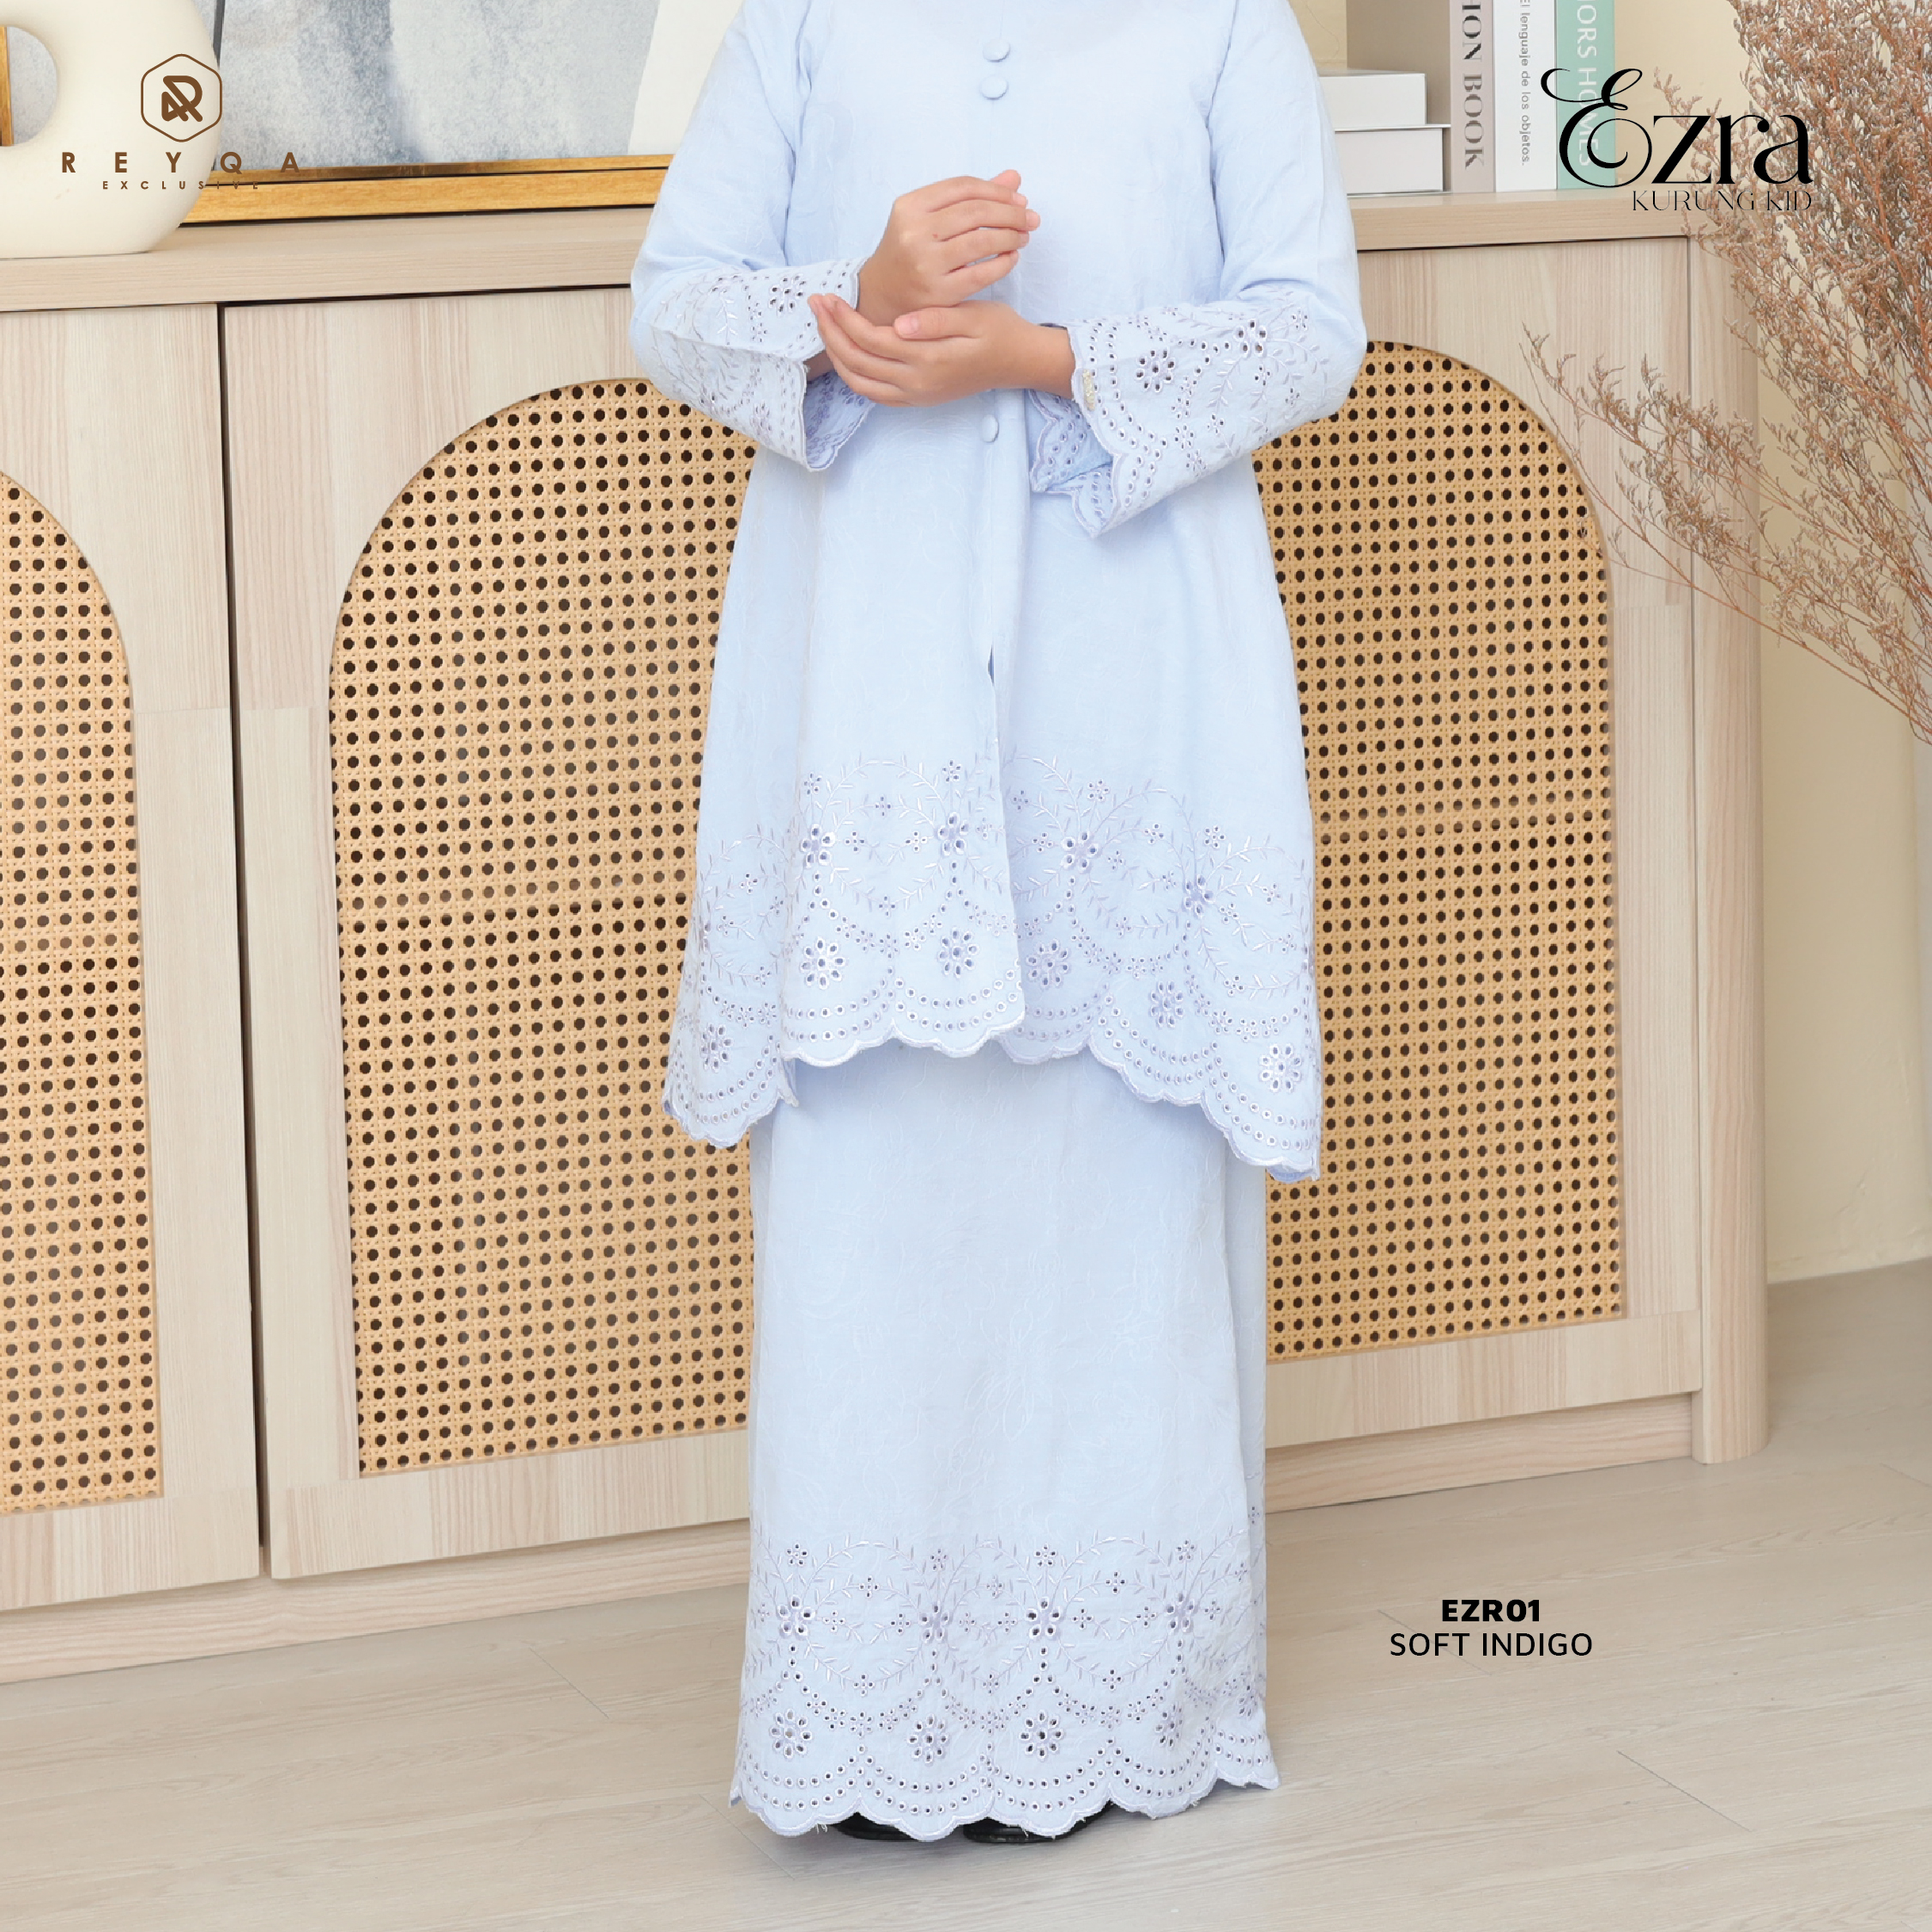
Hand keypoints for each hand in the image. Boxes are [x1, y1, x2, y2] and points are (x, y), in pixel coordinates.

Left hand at [808, 295, 1075, 406]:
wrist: (1018, 363)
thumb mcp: (972, 316)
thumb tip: (900, 325)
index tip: (829, 295)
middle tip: (816, 304)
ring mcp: (915, 395)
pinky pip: (873, 393)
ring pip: (859, 381)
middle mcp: (916, 383)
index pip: (870, 339)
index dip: (843, 318)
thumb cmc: (998, 331)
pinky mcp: (916, 399)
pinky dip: (853, 374)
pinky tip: (845, 352)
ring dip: (836, 354)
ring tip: (824, 327)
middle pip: (856, 362)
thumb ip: (935, 321)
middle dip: (830, 333)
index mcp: (927, 358)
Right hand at [855, 171, 1039, 324]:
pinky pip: (980, 274)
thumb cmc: (911, 250)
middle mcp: (914, 232)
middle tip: (1030, 218)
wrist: (881, 294)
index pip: (964, 187)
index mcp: (910, 206)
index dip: (997, 191)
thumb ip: (970, 197)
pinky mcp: (937, 292)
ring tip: (1023, 236)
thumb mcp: (930, 217)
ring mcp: (925, 264)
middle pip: (975, 212)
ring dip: (1009, 236)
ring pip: (980, 242)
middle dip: (1010, 213)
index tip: (1020, 200)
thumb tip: (1013, 178)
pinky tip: (1011, 257)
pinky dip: (1002, 263)